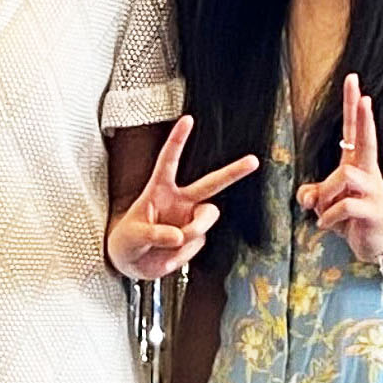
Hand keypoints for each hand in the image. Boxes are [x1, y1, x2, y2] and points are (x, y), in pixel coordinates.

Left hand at [108, 115, 258, 280]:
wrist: (131, 263)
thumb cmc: (127, 241)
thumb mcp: (133, 236)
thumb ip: (155, 234)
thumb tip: (180, 236)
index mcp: (160, 190)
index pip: (169, 161)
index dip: (178, 140)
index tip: (188, 119)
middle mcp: (180, 200)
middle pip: (212, 183)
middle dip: (234, 171)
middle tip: (254, 161)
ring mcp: (190, 219)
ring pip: (207, 218)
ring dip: (194, 229)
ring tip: (174, 241)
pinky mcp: (195, 239)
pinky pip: (196, 244)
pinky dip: (182, 254)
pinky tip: (168, 255)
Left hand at [296, 74, 382, 264]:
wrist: (378, 243)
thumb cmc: (351, 218)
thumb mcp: (324, 204)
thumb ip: (311, 195)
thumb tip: (306, 196)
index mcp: (357, 164)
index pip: (354, 130)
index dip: (352, 107)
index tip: (352, 80)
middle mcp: (368, 173)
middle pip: (366, 140)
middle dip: (365, 119)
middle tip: (365, 98)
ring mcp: (374, 191)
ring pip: (345, 176)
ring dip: (325, 195)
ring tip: (323, 212)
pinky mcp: (374, 211)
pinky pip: (345, 206)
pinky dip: (328, 217)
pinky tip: (326, 226)